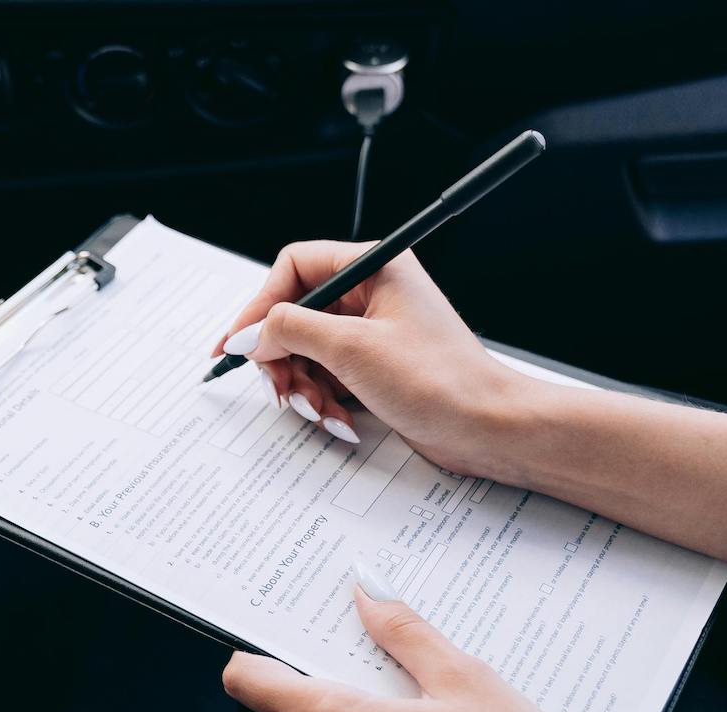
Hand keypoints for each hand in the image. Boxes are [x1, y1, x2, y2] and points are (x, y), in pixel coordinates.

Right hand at [212, 241, 535, 476]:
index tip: (239, 343)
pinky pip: (325, 376)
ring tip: (319, 410)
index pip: (293, 267)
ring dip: (302, 386)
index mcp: (373, 267)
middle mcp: (371, 293)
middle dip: (282, 358)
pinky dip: (323, 400)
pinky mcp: (373, 366)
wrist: (486, 428)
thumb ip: (288, 332)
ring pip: (305, 351)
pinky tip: (340, 420)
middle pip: (293, 314)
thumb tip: (247, 334)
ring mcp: (371, 332)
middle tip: (281, 388)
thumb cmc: (439, 380)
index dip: (260, 305)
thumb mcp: (350, 349)